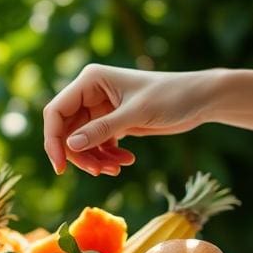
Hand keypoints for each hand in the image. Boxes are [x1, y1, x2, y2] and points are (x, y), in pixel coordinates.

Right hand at [42, 65, 213, 174]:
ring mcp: (100, 109)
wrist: (199, 100)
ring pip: (81, 142)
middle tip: (99, 172)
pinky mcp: (112, 122)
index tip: (60, 167)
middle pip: (66, 131)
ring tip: (117, 168)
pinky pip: (97, 145)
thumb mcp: (136, 114)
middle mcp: (90, 93)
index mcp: (90, 81)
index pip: (56, 112)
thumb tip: (70, 145)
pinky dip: (107, 157)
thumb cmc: (171, 97)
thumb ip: (102, 129)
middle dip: (80, 154)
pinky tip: (126, 161)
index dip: (53, 140)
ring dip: (95, 159)